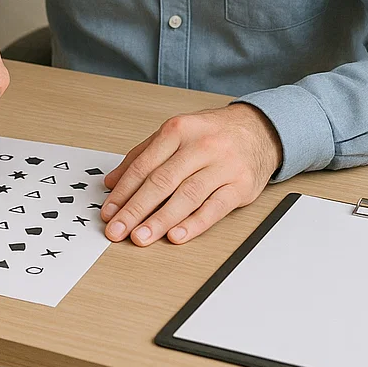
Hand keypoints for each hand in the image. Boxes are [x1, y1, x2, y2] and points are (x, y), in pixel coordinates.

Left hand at [101, 103, 282, 244]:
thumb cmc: (211, 133)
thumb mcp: (175, 134)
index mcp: (178, 130)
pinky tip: (176, 236)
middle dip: (136, 209)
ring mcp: (222, 166)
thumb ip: (142, 155)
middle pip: (162, 181)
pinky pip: (215, 208)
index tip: (109, 211)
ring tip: (141, 236)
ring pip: (186, 196)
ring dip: (161, 220)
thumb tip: (112, 181)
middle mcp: (200, 146)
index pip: (144, 165)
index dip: (124, 190)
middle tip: (118, 230)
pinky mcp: (240, 186)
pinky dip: (194, 224)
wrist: (258, 129)